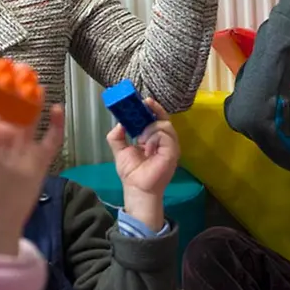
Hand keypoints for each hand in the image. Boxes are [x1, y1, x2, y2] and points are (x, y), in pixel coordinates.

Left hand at [0, 84, 63, 255]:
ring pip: (30, 115)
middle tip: (18, 66)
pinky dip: (56, 124)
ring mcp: (21, 147)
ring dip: (33, 99)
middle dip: (13, 85)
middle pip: (8, 103)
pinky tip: (57, 108)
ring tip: (35, 81)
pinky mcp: (39, 160)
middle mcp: (0, 136)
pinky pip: (51, 138)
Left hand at [107, 98, 178, 231]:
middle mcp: (164, 141)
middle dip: (154, 109)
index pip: (157, 118)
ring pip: (164, 125)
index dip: (152, 108)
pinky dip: (154, 137)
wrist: (136, 188)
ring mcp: (170, 146)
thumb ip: (117, 136)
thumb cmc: (131, 172)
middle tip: (145, 104)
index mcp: (154, 139)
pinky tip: (147, 146)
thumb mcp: (119, 150)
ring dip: (150, 128)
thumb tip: (118, 123)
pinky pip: (165, 135)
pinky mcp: (173, 152)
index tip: (144, 100)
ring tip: (141, 139)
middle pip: (164, 118)